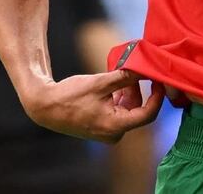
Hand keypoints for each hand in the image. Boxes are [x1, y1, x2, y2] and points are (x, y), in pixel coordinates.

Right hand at [21, 69, 164, 142]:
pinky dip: (119, 97)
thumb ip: (125, 76)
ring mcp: (107, 132)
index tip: (158, 79)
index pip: (148, 114)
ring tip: (121, 74)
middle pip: (137, 110)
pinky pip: (118, 111)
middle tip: (135, 70)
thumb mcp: (101, 83)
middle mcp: (113, 134)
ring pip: (128, 109)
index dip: (157, 96)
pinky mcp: (101, 127)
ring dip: (128, 92)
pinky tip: (114, 82)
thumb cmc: (70, 96)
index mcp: (115, 127)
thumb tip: (145, 67)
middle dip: (139, 89)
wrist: (44, 107)